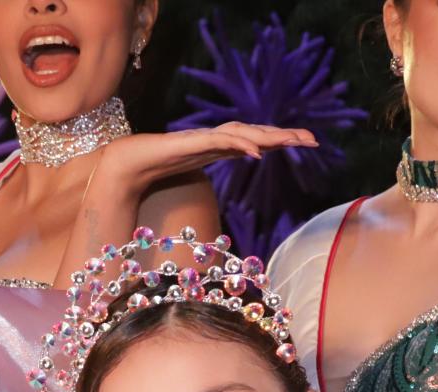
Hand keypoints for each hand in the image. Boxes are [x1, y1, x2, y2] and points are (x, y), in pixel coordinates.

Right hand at [94, 123, 318, 194]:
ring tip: (294, 141)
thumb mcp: (190, 181)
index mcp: (217, 148)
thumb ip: (208, 182)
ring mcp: (203, 138)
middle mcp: (214, 139)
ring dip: (270, 136)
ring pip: (244, 132)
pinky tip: (257, 152)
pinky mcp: (191, 141)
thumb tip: (219, 213)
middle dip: (285, 134)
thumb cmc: (152, 175)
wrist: (123, 166)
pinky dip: (241, 143)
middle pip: (256, 133)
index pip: (256, 140)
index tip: (306, 144)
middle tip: (313, 139)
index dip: (280, 140)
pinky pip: (221, 140)